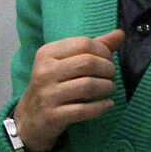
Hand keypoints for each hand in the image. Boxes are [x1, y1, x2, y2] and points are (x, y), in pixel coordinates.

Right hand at [15, 29, 125, 151]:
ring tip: (109, 89)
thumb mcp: (67, 62)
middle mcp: (44, 71)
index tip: (109, 61)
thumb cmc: (53, 84)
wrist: (30, 117)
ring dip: (106, 87)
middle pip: (88, 63)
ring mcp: (47, 94)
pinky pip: (83, 110)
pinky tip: (108, 104)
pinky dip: (100, 107)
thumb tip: (120, 34)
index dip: (104, 51)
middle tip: (111, 77)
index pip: (84, 43)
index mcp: (47, 53)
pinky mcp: (52, 115)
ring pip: (88, 86)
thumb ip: (93, 47)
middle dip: (107, 69)